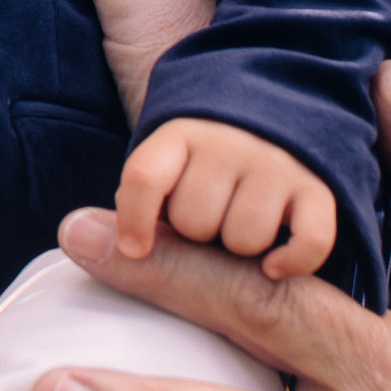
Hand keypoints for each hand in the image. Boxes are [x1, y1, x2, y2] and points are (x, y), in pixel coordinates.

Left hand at [121, 118, 338, 280]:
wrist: (275, 123)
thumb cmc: (202, 169)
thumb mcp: (165, 172)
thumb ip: (130, 206)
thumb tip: (72, 235)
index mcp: (179, 134)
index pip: (144, 177)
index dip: (134, 220)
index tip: (135, 249)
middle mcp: (230, 141)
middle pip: (193, 221)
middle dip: (195, 236)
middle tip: (206, 225)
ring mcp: (276, 163)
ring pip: (244, 238)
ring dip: (241, 252)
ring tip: (239, 232)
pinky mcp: (318, 189)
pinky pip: (308, 242)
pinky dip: (291, 262)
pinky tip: (274, 266)